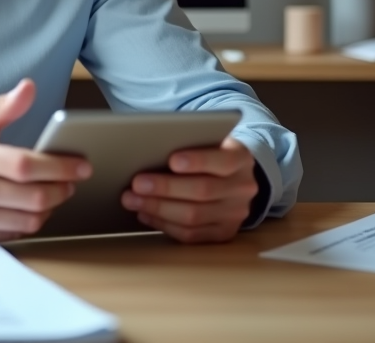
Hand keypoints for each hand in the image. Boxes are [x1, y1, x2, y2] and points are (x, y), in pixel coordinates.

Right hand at [0, 79, 91, 242]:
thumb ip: (3, 107)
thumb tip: (28, 88)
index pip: (26, 165)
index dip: (59, 167)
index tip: (81, 166)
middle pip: (33, 196)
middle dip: (61, 189)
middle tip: (71, 182)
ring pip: (28, 219)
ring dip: (50, 208)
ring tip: (54, 194)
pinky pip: (14, 232)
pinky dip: (30, 221)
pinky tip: (32, 208)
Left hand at [120, 136, 257, 243]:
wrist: (233, 178)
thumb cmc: (209, 153)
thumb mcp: (208, 141)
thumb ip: (189, 143)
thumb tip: (149, 150)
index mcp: (241, 158)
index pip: (223, 161)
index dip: (197, 161)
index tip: (171, 160)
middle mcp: (242, 188)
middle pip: (203, 191)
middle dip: (166, 187)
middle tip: (137, 183)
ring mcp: (235, 214)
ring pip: (194, 216)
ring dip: (158, 208)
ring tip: (132, 200)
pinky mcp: (223, 233)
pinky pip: (191, 235)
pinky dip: (164, 224)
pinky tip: (145, 214)